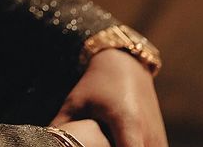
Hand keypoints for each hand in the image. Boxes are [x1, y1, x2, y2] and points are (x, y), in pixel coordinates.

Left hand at [50, 48, 167, 146]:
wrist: (124, 64)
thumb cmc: (95, 84)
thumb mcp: (75, 102)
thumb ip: (60, 127)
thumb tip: (41, 140)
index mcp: (127, 124)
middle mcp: (148, 134)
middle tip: (97, 146)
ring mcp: (158, 139)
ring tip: (105, 143)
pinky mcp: (161, 142)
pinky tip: (117, 144)